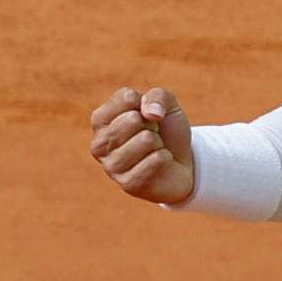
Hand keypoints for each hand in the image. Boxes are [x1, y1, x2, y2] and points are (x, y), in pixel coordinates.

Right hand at [88, 86, 194, 204]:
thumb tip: (150, 113)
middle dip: (152, 125)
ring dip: (158, 143)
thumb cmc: (166, 132)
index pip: (125, 98)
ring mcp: (111, 166)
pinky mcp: (127, 184)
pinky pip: (155, 160)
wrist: (183, 164)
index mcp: (101, 120)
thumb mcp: (166, 105)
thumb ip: (157, 96)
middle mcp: (99, 144)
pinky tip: (159, 164)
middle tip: (153, 135)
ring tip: (154, 150)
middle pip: (132, 119)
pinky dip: (165, 158)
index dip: (146, 104)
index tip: (147, 116)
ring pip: (145, 140)